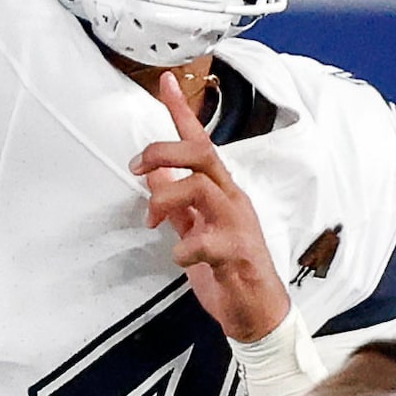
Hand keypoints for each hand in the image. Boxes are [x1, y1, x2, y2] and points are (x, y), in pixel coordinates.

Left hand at [135, 71, 291, 341]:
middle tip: (136, 166)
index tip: (166, 82)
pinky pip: (209, 242)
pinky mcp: (239, 254)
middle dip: (165, 150)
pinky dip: (185, 248)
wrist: (259, 314)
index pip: (201, 142)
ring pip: (203, 187)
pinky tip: (179, 257)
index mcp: (221, 191)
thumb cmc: (228, 269)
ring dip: (168, 197)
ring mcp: (237, 225)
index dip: (183, 111)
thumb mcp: (194, 230)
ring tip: (152, 220)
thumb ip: (175, 203)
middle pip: (202, 154)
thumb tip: (152, 176)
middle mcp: (232, 200)